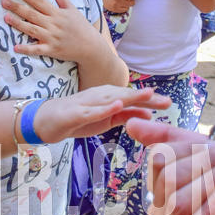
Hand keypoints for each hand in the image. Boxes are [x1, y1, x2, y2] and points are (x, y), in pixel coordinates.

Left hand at [2, 0, 98, 62]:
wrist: (90, 46)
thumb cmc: (80, 26)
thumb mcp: (72, 9)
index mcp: (57, 13)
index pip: (38, 1)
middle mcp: (53, 24)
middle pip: (32, 14)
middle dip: (17, 7)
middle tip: (3, 1)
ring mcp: (52, 37)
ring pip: (32, 30)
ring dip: (18, 24)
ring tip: (6, 18)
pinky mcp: (52, 50)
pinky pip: (37, 50)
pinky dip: (27, 49)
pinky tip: (16, 47)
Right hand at [31, 86, 171, 142]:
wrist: (47, 120)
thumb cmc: (78, 118)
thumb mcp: (107, 119)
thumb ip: (126, 116)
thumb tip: (149, 114)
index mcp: (109, 98)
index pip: (132, 98)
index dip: (150, 100)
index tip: (168, 103)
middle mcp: (100, 97)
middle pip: (126, 96)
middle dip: (146, 98)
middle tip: (167, 100)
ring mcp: (88, 103)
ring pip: (112, 99)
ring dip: (130, 97)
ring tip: (148, 95)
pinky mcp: (77, 113)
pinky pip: (92, 111)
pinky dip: (104, 108)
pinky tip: (117, 106)